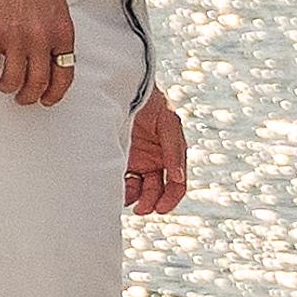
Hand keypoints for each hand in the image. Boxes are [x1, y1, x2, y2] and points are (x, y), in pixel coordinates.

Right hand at [0, 0, 76, 105]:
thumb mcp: (55, 6)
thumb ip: (56, 32)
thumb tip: (53, 55)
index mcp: (61, 32)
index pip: (64, 75)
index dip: (55, 93)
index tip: (47, 98)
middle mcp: (41, 39)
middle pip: (38, 83)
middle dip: (30, 96)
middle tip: (23, 97)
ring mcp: (15, 40)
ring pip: (14, 82)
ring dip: (8, 87)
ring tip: (3, 83)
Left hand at [123, 86, 189, 217]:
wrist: (124, 87)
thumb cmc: (152, 102)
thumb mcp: (169, 122)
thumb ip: (174, 150)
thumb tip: (178, 178)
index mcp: (171, 155)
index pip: (176, 185)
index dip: (171, 199)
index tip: (160, 209)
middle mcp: (155, 161)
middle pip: (157, 192)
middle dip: (151, 203)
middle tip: (141, 209)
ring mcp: (137, 161)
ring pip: (139, 190)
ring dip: (136, 198)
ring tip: (128, 196)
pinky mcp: (119, 158)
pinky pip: (122, 181)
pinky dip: (122, 189)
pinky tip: (117, 189)